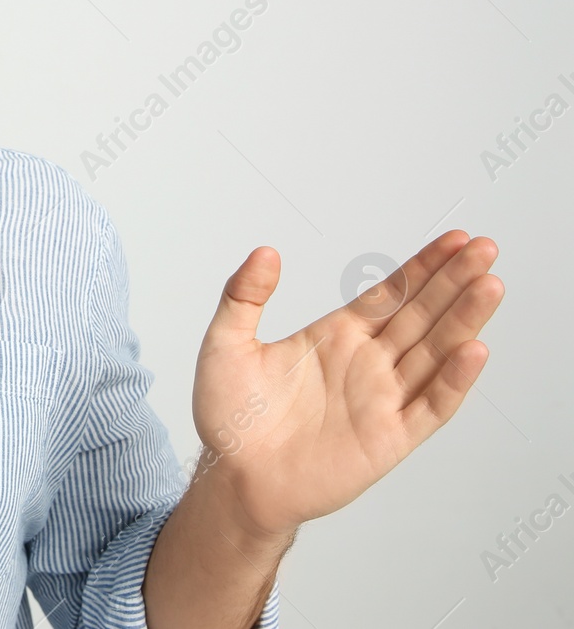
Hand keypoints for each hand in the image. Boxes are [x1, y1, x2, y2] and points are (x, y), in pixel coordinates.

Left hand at [190, 229, 503, 538]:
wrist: (234, 477)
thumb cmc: (228, 414)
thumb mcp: (226, 344)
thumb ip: (243, 296)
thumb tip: (265, 252)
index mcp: (337, 336)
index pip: (391, 293)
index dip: (423, 266)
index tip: (455, 238)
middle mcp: (367, 363)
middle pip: (421, 314)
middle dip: (454, 281)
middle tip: (486, 248)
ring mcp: (382, 399)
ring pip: (434, 352)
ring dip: (463, 320)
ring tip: (489, 285)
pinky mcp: (389, 438)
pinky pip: (430, 406)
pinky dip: (453, 380)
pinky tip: (473, 350)